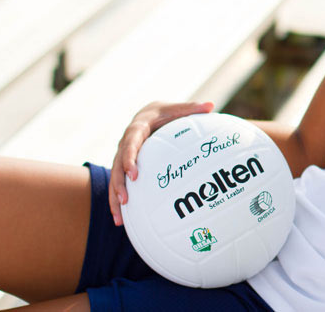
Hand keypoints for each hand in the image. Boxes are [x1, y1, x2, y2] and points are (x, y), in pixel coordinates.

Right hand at [108, 101, 213, 225]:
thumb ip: (192, 109)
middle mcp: (125, 143)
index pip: (130, 143)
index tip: (134, 174)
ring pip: (114, 178)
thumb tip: (210, 105)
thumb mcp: (177, 108)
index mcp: (137, 129)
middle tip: (126, 200)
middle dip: (119, 183)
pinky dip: (117, 201)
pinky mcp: (123, 167)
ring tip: (119, 218)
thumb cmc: (165, 113)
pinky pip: (118, 183)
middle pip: (117, 165)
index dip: (129, 159)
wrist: (148, 114)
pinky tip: (120, 220)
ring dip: (115, 197)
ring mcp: (122, 156)